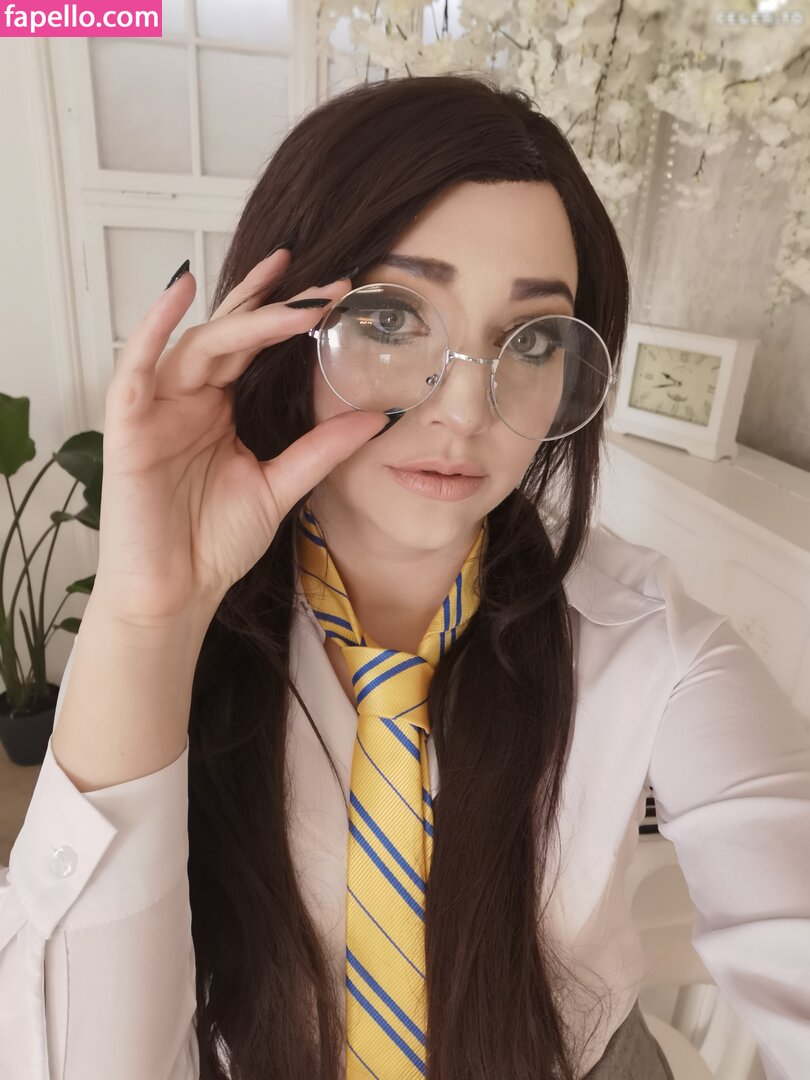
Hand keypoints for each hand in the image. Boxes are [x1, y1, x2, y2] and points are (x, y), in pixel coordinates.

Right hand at [93, 249, 386, 627]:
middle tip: (324, 281)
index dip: (290, 318)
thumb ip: (320, 450)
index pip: (254, 349)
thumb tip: (375, 416)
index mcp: (218, 410)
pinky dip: (152, 327)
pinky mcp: (127, 427)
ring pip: (196, 345)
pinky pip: (134, 367)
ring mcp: (156, 409)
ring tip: (285, 288)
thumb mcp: (279, 487)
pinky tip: (180, 289)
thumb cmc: (213, 544)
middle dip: (275, 305)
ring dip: (240, 316)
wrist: (176, 595)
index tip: (336, 293)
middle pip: (230, 336)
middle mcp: (187, 400)